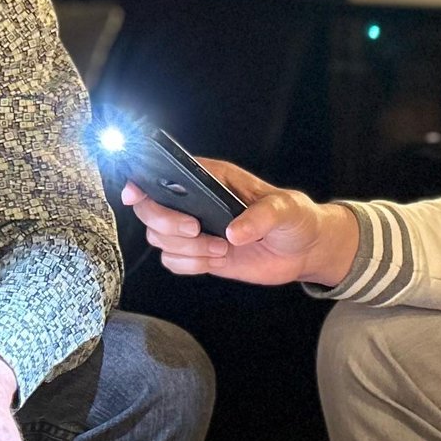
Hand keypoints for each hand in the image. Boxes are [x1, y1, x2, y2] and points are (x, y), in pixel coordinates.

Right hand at [122, 158, 358, 288]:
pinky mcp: (200, 255)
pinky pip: (173, 262)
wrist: (304, 250)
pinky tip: (215, 261)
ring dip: (185, 249)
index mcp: (211, 178)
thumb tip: (233, 233)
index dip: (142, 182)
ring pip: (159, 239)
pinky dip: (188, 265)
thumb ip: (261, 217)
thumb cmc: (296, 218)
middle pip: (151, 210)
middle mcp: (196, 202)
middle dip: (166, 223)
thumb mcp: (286, 209)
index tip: (136, 194)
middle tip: (196, 230)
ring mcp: (196, 230)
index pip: (164, 174)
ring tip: (220, 250)